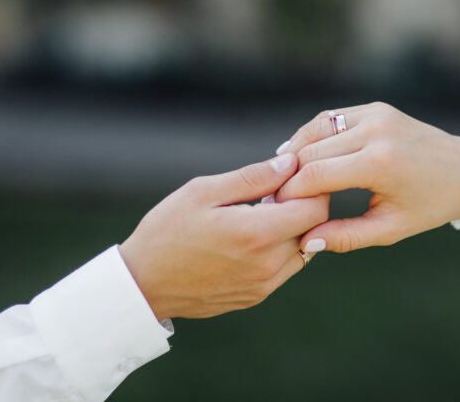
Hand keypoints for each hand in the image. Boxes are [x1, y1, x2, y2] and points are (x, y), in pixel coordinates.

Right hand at [118, 153, 327, 319]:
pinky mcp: (256, 296)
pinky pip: (285, 268)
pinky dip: (280, 249)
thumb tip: (290, 163)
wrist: (142, 284)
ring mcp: (264, 285)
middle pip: (314, 228)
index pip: (316, 208)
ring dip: (292, 229)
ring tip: (259, 216)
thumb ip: (253, 177)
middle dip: (301, 205)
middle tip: (272, 193)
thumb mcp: (204, 191)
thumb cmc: (167, 231)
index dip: (311, 187)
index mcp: (257, 234)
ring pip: (304, 249)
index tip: (290, 176)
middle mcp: (268, 264)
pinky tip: (250, 238)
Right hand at [275, 102, 459, 252]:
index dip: (289, 193)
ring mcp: (376, 114)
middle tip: (272, 196)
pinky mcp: (376, 107)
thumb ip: (345, 237)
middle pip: (310, 150)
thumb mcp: (390, 229)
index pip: (315, 175)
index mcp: (381, 164)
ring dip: (294, 150)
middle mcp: (376, 132)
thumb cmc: (430, 206)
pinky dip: (312, 134)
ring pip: (316, 128)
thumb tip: (305, 243)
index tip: (274, 210)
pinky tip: (300, 154)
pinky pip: (332, 118)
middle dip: (287, 174)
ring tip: (280, 175)